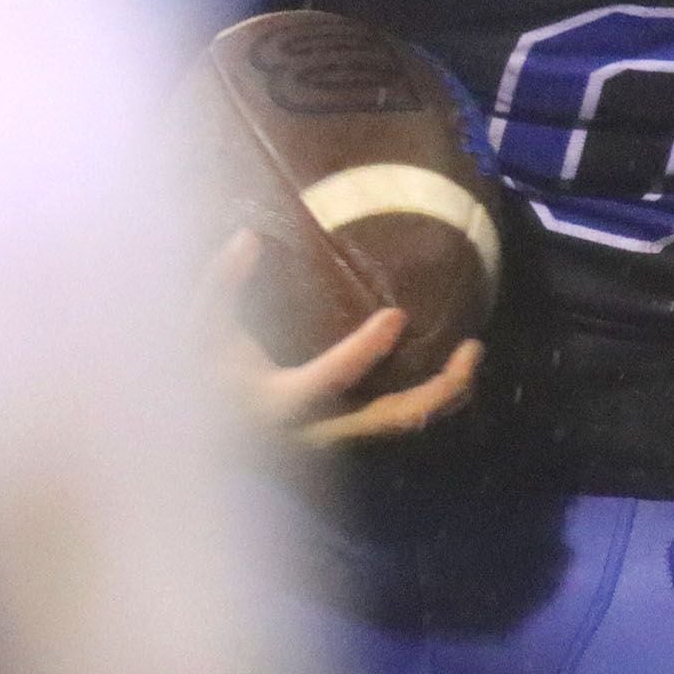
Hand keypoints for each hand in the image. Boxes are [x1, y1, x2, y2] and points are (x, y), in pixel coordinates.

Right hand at [207, 231, 481, 448]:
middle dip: (437, 389)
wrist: (201, 432)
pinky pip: (394, 421)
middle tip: (472, 347)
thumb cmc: (202, 372)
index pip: (329, 381)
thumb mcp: (201, 327)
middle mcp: (314, 431)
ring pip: (401, 427)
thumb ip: (220, 283)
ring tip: (471, 354)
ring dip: (442, 396)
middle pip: (389, 420)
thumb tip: (246, 235)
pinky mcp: (344, 435)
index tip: (396, 316)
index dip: (364, 352)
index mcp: (277, 403)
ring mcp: (334, 438)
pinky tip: (446, 366)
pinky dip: (428, 399)